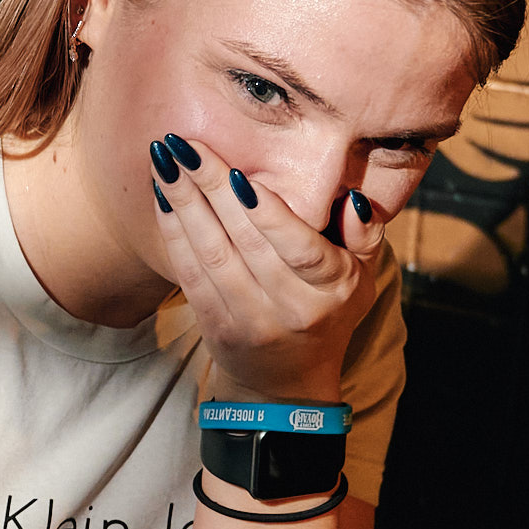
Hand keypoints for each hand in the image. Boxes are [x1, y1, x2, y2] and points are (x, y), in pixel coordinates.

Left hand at [149, 133, 387, 403]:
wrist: (287, 382)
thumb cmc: (328, 312)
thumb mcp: (361, 278)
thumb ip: (365, 234)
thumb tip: (353, 200)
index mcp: (332, 289)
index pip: (300, 247)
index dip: (267, 212)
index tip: (236, 173)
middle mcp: (290, 307)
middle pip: (246, 241)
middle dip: (211, 188)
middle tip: (185, 145)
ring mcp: (249, 320)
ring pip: (212, 254)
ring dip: (184, 204)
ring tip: (164, 161)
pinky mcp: (214, 326)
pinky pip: (190, 273)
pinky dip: (173, 232)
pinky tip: (163, 198)